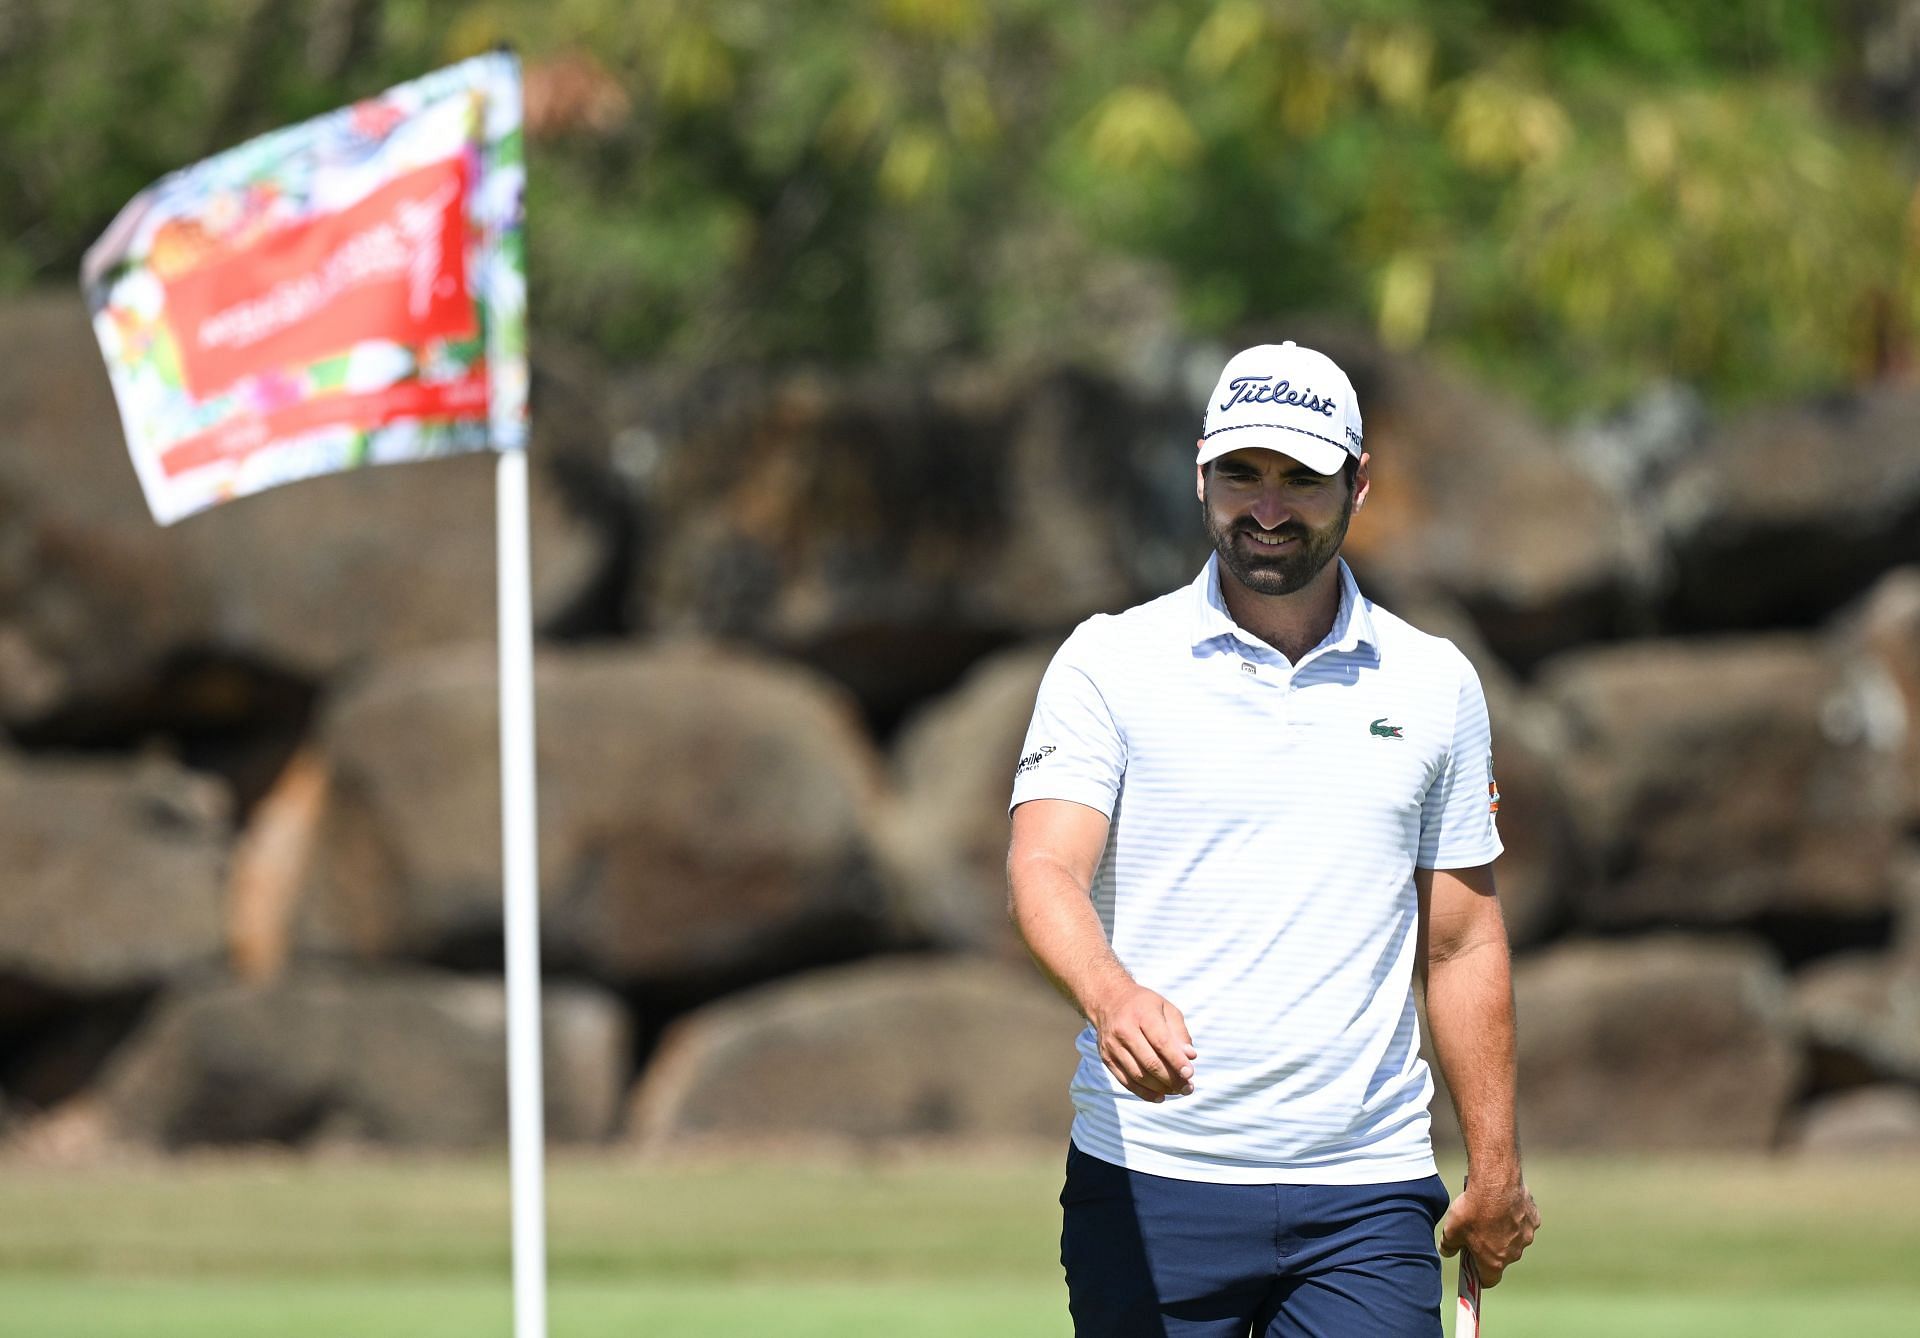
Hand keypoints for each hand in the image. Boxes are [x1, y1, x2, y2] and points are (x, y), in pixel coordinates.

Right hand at [1087, 983, 1196, 1102]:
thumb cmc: (1143, 1005)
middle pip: (1150, 1062)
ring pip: (1138, 1075)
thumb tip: (1190, 1057)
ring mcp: (1112, 1045)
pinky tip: (1160, 1096)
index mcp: (1142, 1014)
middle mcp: (1124, 1030)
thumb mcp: (1166, 1008)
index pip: (1161, 1042)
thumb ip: (1179, 1032)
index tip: (1190, 1074)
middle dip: (1171, 1079)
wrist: (1107, 1000)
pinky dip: (1143, 1093)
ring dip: (1160, 1088)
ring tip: (1176, 1091)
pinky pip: (1126, 1081)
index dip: (1176, 1061)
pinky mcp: (1106, 1058)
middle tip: (1187, 1088)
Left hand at [1438, 1176, 1538, 1286]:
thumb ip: (1449, 1245)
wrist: (1496, 1183)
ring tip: (1490, 1213)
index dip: (1480, 1275)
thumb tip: (1448, 1250)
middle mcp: (1514, 1253)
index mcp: (1494, 1262)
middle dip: (1491, 1248)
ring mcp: (1526, 1236)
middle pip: (1502, 1257)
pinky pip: (1523, 1222)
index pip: (1489, 1280)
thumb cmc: (1474, 1208)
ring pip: (1514, 1239)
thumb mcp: (1451, 1229)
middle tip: (1477, 1231)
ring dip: (1504, 1231)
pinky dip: (1515, 1217)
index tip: (1474, 1267)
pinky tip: (1504, 1204)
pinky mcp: (1533, 1219)